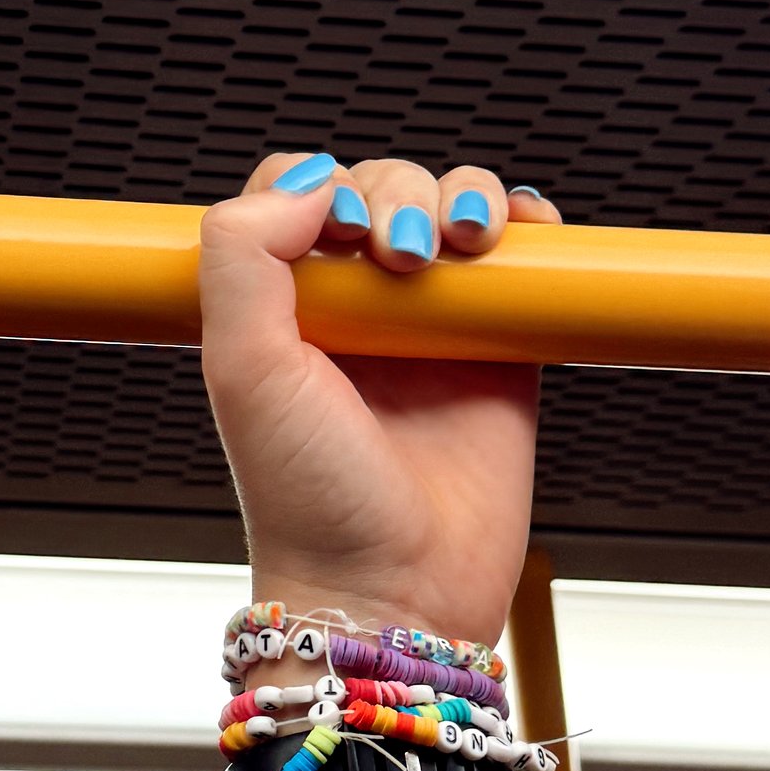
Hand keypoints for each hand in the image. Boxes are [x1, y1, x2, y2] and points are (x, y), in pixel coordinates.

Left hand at [198, 154, 553, 647]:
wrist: (396, 588)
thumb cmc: (309, 499)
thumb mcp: (243, 370)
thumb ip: (242, 258)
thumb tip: (307, 183)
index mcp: (282, 307)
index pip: (293, 196)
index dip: (320, 188)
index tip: (339, 232)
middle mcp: (355, 310)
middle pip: (380, 190)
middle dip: (400, 195)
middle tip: (404, 255)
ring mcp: (429, 329)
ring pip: (451, 208)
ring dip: (465, 196)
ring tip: (466, 239)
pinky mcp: (500, 354)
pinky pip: (518, 263)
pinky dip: (527, 225)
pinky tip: (522, 231)